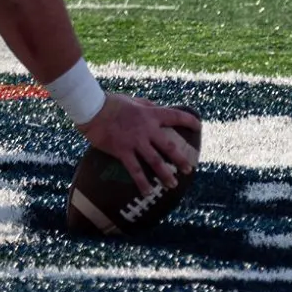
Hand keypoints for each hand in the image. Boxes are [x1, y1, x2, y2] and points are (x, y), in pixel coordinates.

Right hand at [78, 93, 199, 195]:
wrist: (92, 108)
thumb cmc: (111, 102)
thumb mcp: (133, 100)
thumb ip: (147, 105)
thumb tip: (156, 107)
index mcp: (150, 114)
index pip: (175, 116)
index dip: (189, 121)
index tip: (199, 126)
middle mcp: (147, 129)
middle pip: (169, 146)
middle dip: (180, 159)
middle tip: (188, 170)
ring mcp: (135, 141)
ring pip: (155, 161)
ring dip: (165, 174)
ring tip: (172, 185)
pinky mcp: (122, 151)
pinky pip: (135, 170)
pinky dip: (142, 182)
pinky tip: (147, 192)